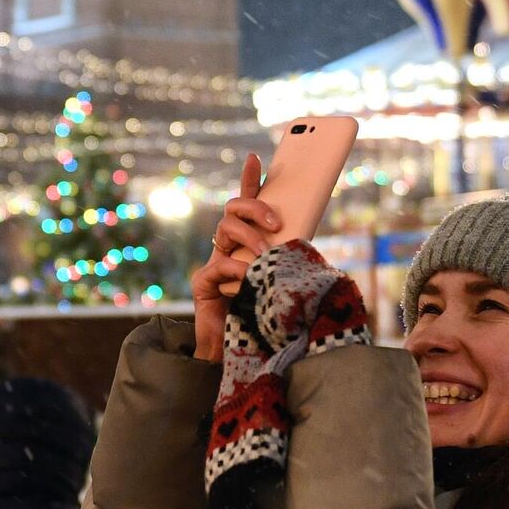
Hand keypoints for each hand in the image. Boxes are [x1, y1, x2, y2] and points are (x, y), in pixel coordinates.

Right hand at [191, 154, 281, 362]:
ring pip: (225, 229)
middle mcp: (229, 248)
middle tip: (275, 222)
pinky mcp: (203, 283)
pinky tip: (247, 280)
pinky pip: (219, 265)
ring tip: (265, 256)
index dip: (251, 181)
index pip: (248, 205)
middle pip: (233, 209)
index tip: (257, 157)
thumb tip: (305, 227)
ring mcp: (214, 263)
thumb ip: (288, 253)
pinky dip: (237, 270)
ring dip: (249, 239)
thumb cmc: (267, 313)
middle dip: (254, 207)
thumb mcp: (284, 275)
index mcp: (249, 243)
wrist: (243, 351)